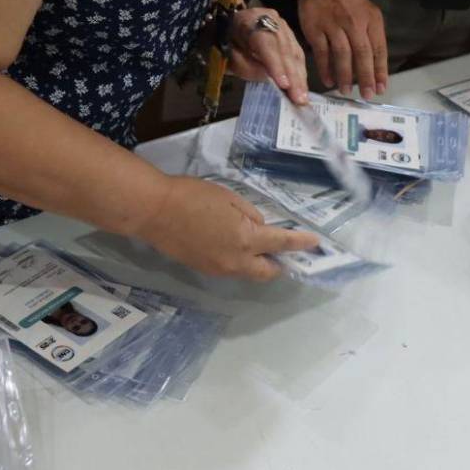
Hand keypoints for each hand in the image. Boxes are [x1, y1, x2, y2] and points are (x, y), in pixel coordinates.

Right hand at [132, 176, 320, 280]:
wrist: (154, 212)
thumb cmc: (192, 196)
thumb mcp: (228, 198)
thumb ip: (249, 215)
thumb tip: (259, 227)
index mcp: (246, 239)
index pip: (281, 244)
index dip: (301, 243)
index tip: (315, 242)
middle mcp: (236, 261)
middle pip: (267, 273)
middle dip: (279, 264)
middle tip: (283, 251)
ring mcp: (218, 269)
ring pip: (247, 272)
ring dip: (256, 262)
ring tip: (255, 245)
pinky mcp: (203, 269)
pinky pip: (230, 269)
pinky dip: (238, 260)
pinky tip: (230, 244)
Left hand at [225, 7, 309, 104]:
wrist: (228, 25)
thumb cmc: (223, 42)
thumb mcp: (225, 56)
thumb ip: (244, 66)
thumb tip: (268, 78)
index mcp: (249, 20)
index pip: (266, 42)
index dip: (275, 64)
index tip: (284, 84)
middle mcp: (269, 19)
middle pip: (284, 49)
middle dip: (292, 76)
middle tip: (298, 98)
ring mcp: (281, 26)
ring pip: (294, 52)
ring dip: (299, 77)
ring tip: (302, 96)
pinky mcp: (289, 35)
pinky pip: (297, 54)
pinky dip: (299, 72)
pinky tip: (302, 87)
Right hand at [297, 0, 387, 98]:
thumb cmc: (348, 2)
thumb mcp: (367, 13)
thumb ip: (371, 35)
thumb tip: (373, 65)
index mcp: (371, 20)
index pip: (378, 49)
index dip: (380, 70)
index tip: (380, 88)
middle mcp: (354, 23)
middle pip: (362, 55)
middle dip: (365, 77)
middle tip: (366, 95)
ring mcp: (334, 26)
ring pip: (342, 55)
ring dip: (345, 76)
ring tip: (346, 91)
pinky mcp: (316, 30)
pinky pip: (322, 53)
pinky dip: (325, 69)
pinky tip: (329, 80)